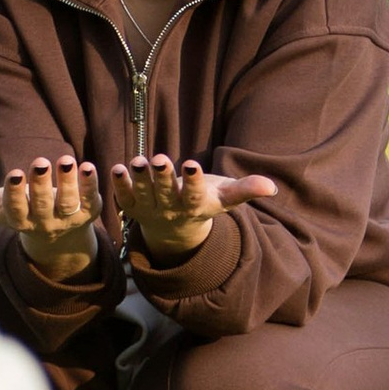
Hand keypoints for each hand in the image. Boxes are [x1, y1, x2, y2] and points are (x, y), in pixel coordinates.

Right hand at [0, 156, 103, 281]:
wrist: (58, 236)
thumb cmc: (20, 210)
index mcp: (19, 221)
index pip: (16, 209)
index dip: (15, 193)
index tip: (14, 174)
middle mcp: (44, 224)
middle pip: (42, 205)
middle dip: (40, 184)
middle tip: (39, 162)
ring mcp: (68, 220)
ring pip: (67, 202)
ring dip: (67, 182)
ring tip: (66, 160)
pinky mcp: (89, 213)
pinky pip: (90, 198)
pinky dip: (90, 184)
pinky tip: (89, 166)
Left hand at [112, 153, 279, 263]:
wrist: (176, 230)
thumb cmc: (204, 202)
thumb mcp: (225, 198)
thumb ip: (245, 190)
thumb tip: (272, 187)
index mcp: (195, 206)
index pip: (194, 194)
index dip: (193, 180)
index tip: (191, 164)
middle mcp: (171, 210)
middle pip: (166, 193)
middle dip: (163, 176)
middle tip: (159, 159)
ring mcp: (150, 210)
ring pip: (144, 195)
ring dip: (139, 179)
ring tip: (136, 161)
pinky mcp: (131, 207)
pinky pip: (124, 197)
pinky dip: (119, 185)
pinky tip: (116, 168)